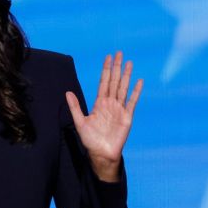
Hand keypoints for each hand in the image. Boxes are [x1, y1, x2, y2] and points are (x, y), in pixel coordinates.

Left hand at [65, 51, 142, 181]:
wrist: (102, 154)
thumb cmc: (90, 140)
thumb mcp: (80, 122)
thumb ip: (75, 107)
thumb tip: (67, 92)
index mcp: (99, 103)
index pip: (103, 82)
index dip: (105, 70)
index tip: (107, 57)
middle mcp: (110, 103)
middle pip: (114, 81)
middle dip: (116, 67)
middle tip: (119, 53)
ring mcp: (119, 109)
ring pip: (123, 88)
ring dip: (126, 75)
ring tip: (129, 63)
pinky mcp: (127, 117)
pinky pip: (132, 102)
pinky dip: (136, 92)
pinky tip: (139, 81)